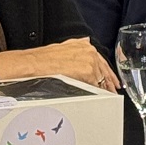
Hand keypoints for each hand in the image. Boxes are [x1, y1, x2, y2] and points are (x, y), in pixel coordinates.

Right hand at [0, 37, 119, 92]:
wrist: (31, 65)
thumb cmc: (41, 60)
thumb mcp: (62, 48)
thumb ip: (76, 49)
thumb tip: (84, 45)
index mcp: (83, 46)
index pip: (101, 60)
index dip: (107, 72)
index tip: (112, 79)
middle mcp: (88, 51)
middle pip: (104, 69)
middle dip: (109, 81)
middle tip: (114, 90)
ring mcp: (89, 61)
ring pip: (101, 78)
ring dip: (105, 88)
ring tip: (108, 98)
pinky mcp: (87, 72)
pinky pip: (96, 85)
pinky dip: (99, 93)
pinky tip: (100, 99)